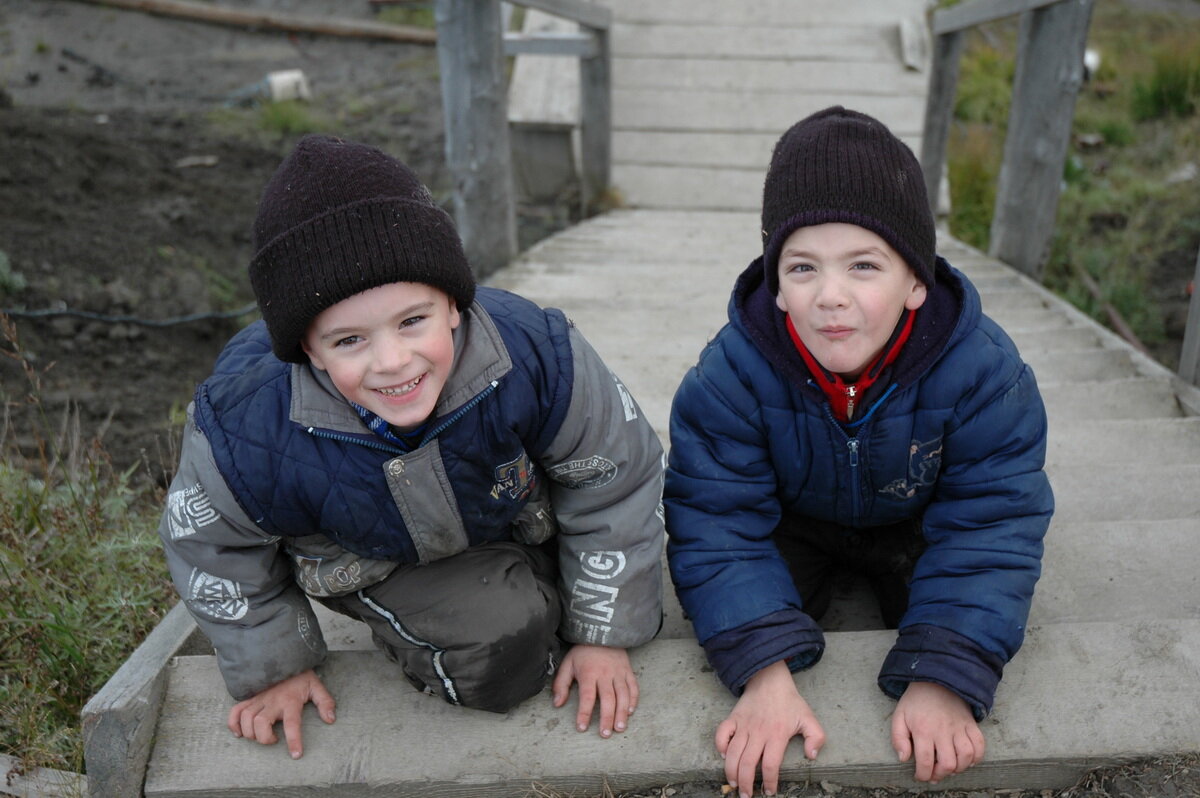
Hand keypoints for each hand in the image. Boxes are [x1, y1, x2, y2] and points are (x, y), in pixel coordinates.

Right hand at [227, 669, 335, 758]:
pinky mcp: (250, 697)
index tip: (296, 755)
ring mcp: (259, 699)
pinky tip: (240, 733)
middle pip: (260, 722)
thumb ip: (325, 702)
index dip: (294, 740)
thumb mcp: (317, 687)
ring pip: (246, 718)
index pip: (292, 723)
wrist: (286, 658)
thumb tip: (330, 719)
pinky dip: (233, 724)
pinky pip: (235, 711)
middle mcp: (273, 700)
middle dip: (264, 738)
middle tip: (273, 740)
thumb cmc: (301, 677)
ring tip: (260, 737)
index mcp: (291, 700)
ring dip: (250, 733)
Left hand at [551, 644, 637, 737]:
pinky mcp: (628, 671)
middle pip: (608, 699)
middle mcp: (605, 674)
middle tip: (605, 734)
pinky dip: (633, 700)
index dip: (584, 713)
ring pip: (623, 695)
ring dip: (622, 713)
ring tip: (619, 728)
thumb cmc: (583, 651)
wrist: (602, 631)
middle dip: (607, 718)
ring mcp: (619, 672)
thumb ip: (561, 684)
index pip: (587, 696)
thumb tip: (557, 704)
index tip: (581, 727)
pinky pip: (633, 687)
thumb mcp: (567, 663)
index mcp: (589, 673)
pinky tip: (630, 712)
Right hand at [716, 661, 824, 797]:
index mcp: (777, 734)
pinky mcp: (733, 718)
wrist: (770, 679)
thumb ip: (816, 737)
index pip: (770, 765)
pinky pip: (721, 734)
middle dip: (746, 784)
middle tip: (746, 795)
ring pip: (732, 753)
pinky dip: (720, 746)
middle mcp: (758, 732)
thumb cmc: (789, 701)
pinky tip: (723, 755)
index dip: (770, 781)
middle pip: (747, 764)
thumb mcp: (809, 718)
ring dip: (731, 771)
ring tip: (733, 783)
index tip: (770, 791)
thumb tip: (811, 756)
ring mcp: (743, 725)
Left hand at [891, 681, 984, 782]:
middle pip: (948, 764)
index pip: (925, 761)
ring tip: (950, 768)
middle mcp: (943, 730)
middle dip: (940, 774)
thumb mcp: (899, 716)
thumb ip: (898, 738)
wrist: (935, 679)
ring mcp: (959, 727)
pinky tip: (967, 760)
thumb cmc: (916, 701)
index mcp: (923, 729)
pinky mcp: (971, 723)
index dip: (923, 774)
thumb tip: (904, 758)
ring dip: (959, 768)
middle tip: (934, 774)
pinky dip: (977, 757)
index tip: (921, 776)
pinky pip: (980, 745)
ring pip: (966, 757)